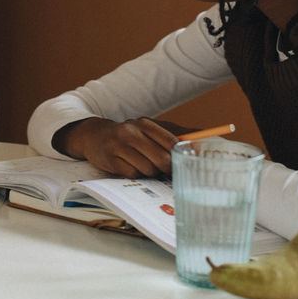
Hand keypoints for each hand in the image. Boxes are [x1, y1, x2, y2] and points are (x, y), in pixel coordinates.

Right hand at [59, 117, 178, 177]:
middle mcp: (131, 132)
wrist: (95, 136)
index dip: (179, 155)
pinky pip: (133, 174)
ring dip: (149, 171)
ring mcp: (119, 146)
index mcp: (144, 124)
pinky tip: (130, 166)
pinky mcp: (110, 160)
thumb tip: (202, 140)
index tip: (183, 162)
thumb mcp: (148, 130)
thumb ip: (172, 136)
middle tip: (164, 168)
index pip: (171, 141)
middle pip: (162, 159)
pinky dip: (135, 174)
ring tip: (143, 164)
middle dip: (166, 168)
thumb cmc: (129, 135)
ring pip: (148, 169)